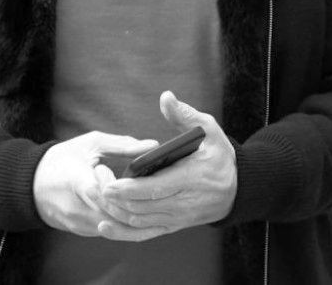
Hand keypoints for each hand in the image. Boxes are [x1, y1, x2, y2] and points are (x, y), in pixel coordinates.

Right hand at [33, 131, 157, 236]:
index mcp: (76, 180)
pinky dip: (127, 224)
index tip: (140, 178)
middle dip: (137, 205)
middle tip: (159, 194)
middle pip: (114, 213)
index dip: (123, 188)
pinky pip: (110, 231)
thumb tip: (152, 146)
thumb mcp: (90, 143)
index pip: (103, 191)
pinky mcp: (83, 231)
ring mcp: (79, 223)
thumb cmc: (63, 159)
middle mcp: (77, 207)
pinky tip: (143, 215)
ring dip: (136, 218)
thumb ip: (122, 144)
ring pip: (115, 227)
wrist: (32, 184)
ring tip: (157, 205)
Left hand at [96, 91, 236, 241]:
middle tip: (95, 184)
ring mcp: (178, 217)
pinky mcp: (174, 226)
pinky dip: (124, 233)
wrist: (236, 188)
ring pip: (141, 221)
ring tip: (96, 196)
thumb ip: (185, 115)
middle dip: (116, 200)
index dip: (131, 189)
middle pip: (143, 207)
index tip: (109, 185)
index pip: (157, 188)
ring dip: (116, 213)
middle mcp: (184, 203)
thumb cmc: (220, 155)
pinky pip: (145, 233)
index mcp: (192, 177)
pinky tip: (105, 225)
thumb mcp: (209, 130)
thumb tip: (166, 97)